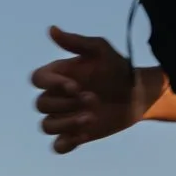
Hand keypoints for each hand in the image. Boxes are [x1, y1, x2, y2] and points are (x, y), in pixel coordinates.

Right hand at [31, 26, 137, 153]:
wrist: (139, 94)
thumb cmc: (118, 68)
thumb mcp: (100, 51)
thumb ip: (76, 42)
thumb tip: (51, 29)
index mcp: (58, 76)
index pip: (37, 80)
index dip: (52, 85)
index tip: (76, 86)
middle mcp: (57, 96)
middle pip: (41, 104)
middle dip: (66, 104)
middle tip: (93, 98)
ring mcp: (65, 117)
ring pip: (46, 126)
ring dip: (66, 124)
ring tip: (91, 118)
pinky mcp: (75, 135)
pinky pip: (58, 146)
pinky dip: (66, 143)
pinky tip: (84, 136)